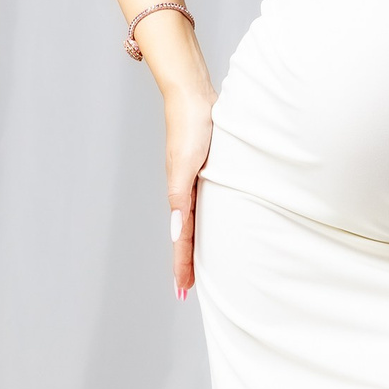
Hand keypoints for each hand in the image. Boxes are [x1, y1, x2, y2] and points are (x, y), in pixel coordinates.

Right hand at [165, 81, 214, 298]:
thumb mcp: (185, 167)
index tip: (182, 292)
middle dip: (186, 263)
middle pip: (187, 235)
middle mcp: (187, 191)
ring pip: (196, 221)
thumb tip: (176, 233)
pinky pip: (206, 203)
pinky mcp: (206, 167)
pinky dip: (205, 220)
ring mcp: (195, 180)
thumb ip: (180, 200)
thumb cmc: (190, 127)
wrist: (194, 96)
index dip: (182, 265)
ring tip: (199, 263)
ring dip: (194, 244)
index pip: (182, 239)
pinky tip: (212, 220)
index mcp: (181, 195)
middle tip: (186, 290)